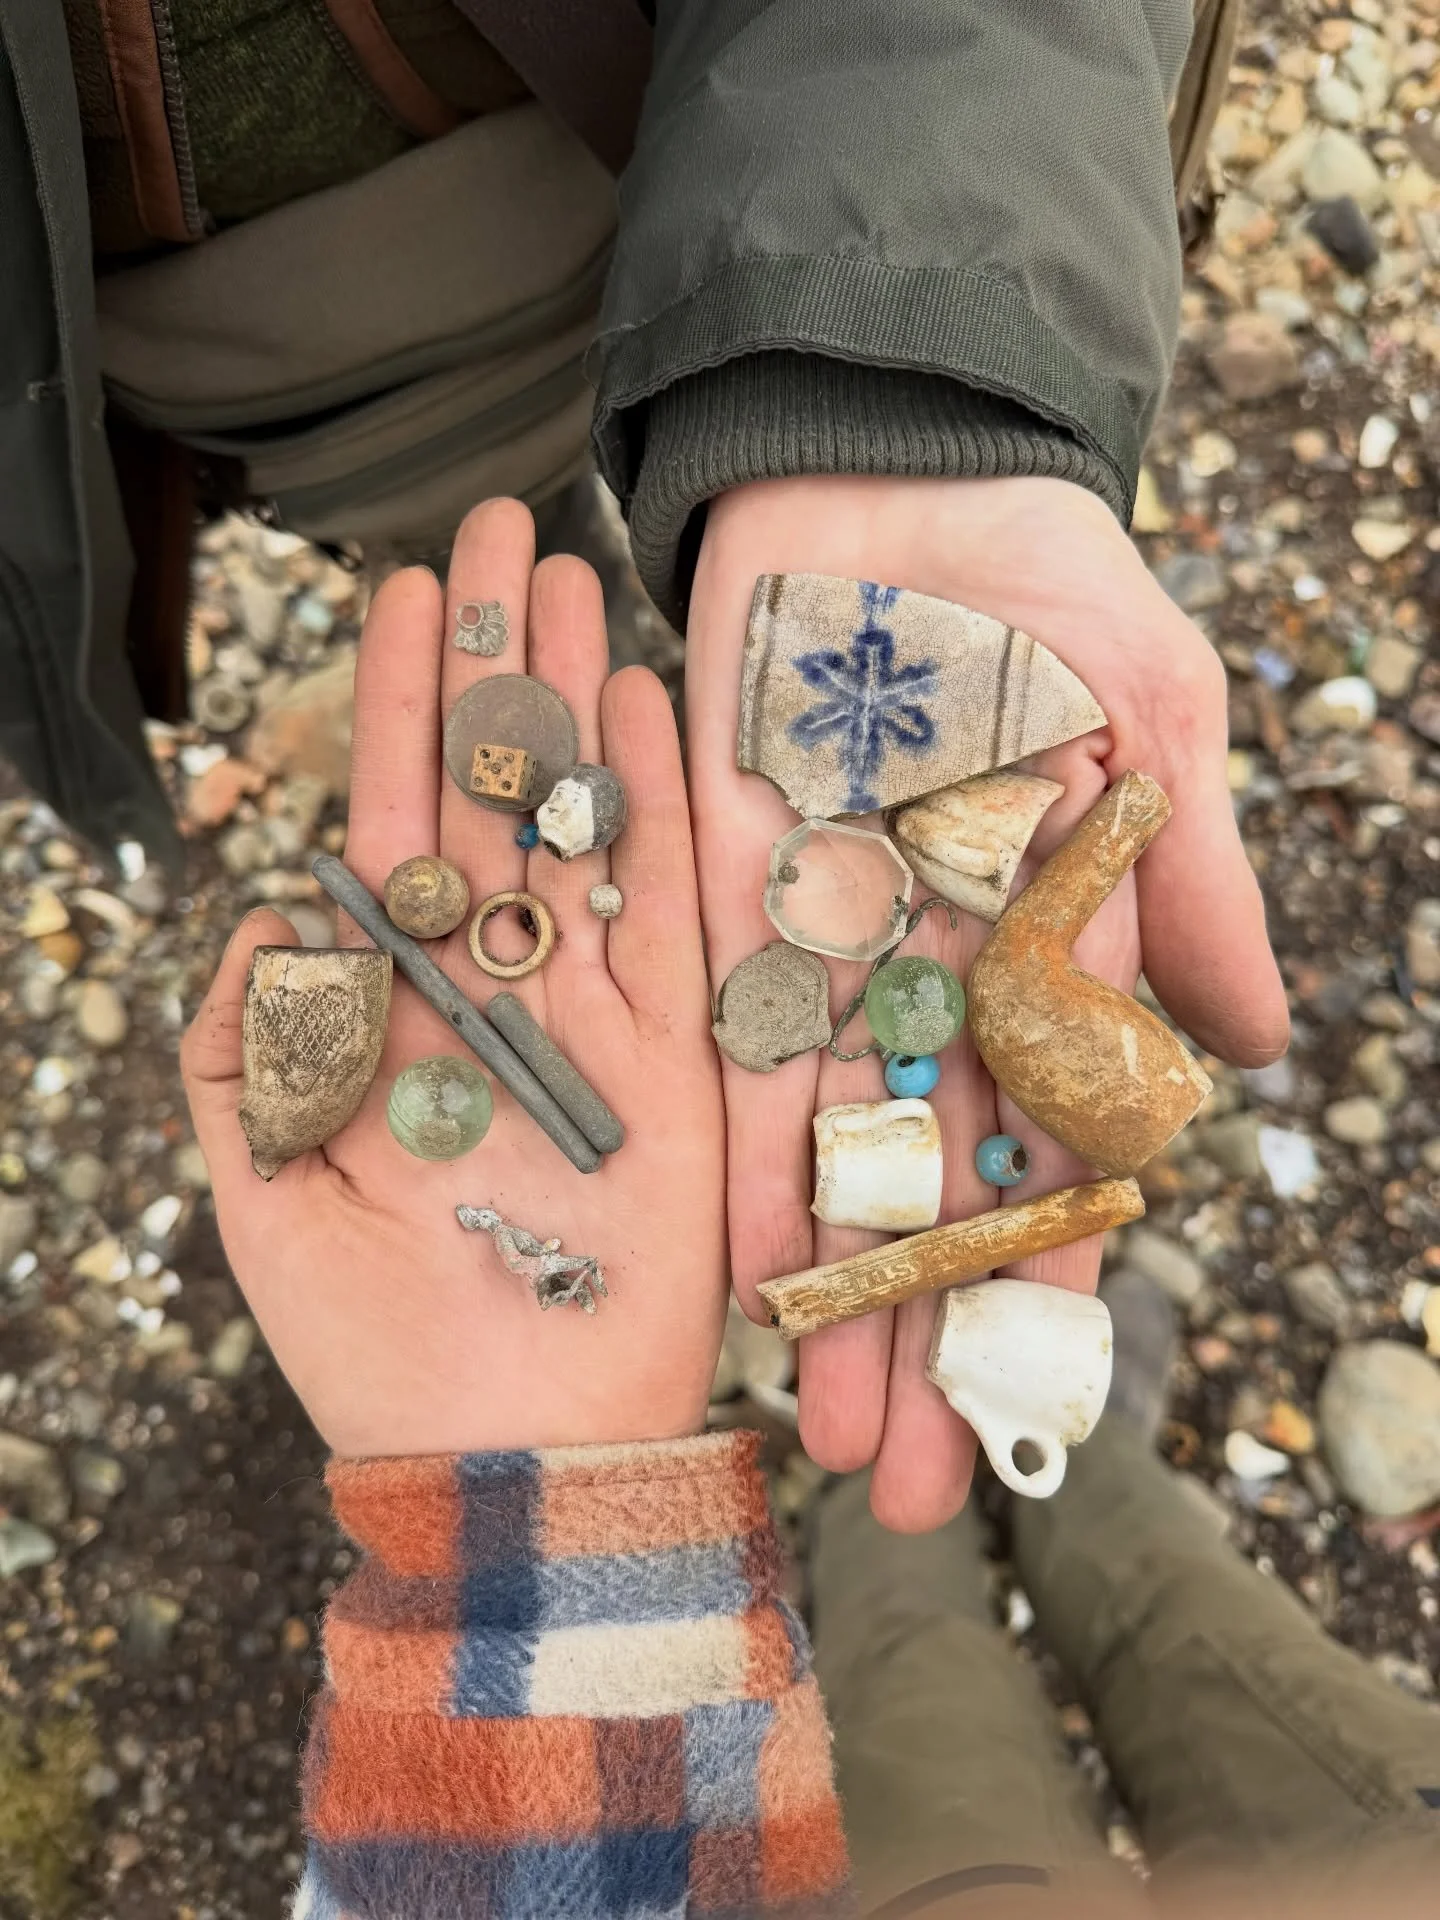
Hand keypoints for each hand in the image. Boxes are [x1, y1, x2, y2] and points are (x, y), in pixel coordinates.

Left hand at [183, 501, 725, 1457]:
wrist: (510, 1448)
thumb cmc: (374, 1340)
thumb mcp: (262, 1192)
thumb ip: (248, 1051)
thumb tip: (266, 915)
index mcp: (402, 1009)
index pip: (402, 823)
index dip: (403, 707)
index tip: (401, 588)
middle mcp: (500, 988)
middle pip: (499, 792)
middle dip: (495, 659)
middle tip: (501, 526)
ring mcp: (593, 1014)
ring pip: (588, 823)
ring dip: (580, 702)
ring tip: (577, 574)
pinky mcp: (677, 1058)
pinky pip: (672, 910)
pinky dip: (663, 810)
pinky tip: (649, 707)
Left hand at [687, 474, 1288, 1531]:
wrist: (900, 470)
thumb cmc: (1053, 589)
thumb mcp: (1155, 719)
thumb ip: (1186, 881)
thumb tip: (1254, 1052)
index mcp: (1036, 952)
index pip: (1046, 1144)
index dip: (1039, 1273)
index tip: (1035, 1405)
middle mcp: (921, 977)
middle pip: (924, 1178)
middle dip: (917, 1328)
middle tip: (899, 1485)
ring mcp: (816, 940)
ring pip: (822, 1140)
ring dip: (820, 1283)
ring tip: (809, 1427)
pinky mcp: (719, 883)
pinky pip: (724, 1030)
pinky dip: (735, 1139)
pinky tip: (737, 1268)